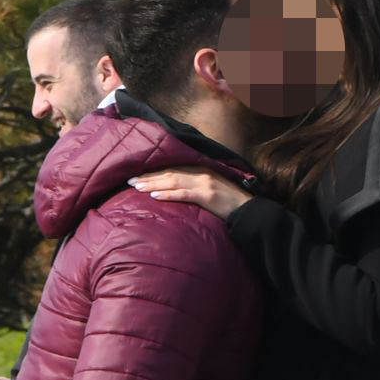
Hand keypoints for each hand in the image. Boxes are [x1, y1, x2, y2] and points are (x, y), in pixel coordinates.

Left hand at [128, 168, 249, 214]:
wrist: (250, 211)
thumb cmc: (231, 202)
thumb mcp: (213, 188)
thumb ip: (196, 186)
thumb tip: (177, 189)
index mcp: (202, 169)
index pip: (173, 168)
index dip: (154, 171)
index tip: (137, 174)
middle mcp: (202, 173)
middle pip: (169, 173)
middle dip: (148, 176)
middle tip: (129, 180)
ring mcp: (205, 183)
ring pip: (173, 181)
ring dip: (152, 184)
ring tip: (136, 187)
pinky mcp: (208, 196)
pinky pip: (183, 194)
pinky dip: (168, 194)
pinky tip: (154, 196)